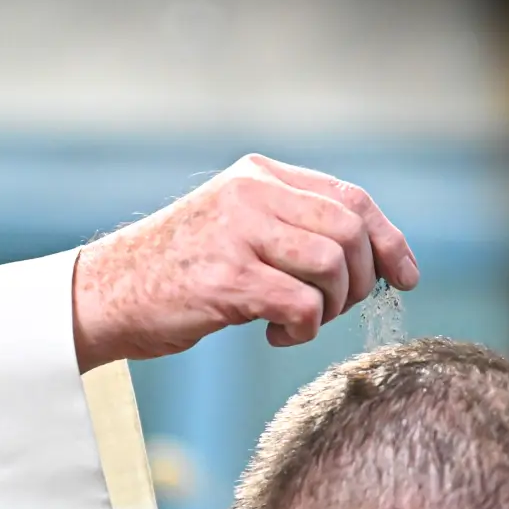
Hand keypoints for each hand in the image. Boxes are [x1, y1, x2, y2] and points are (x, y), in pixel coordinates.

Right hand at [71, 154, 418, 371]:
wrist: (102, 295)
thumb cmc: (171, 272)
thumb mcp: (232, 226)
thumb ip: (288, 225)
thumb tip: (368, 257)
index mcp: (257, 174)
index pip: (350, 196)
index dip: (389, 239)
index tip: (405, 276)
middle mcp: (250, 193)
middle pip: (350, 231)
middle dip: (358, 281)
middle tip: (331, 310)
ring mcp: (237, 233)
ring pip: (332, 265)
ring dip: (330, 308)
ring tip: (295, 322)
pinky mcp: (226, 278)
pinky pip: (303, 304)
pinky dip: (302, 329)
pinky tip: (272, 334)